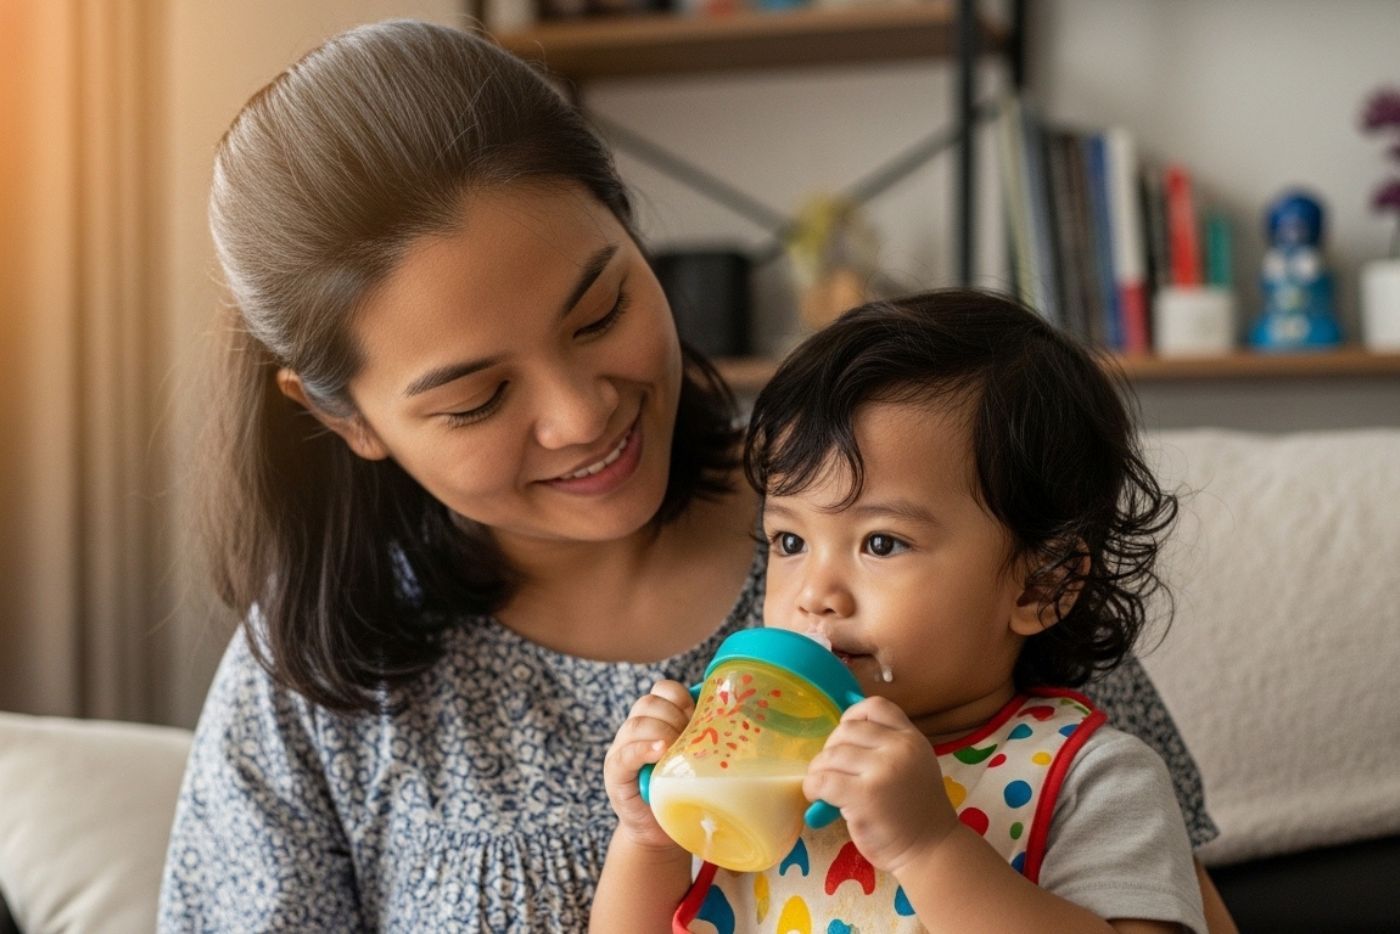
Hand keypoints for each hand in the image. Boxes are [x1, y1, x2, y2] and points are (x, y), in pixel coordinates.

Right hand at [602, 679, 693, 851]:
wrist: (659, 830)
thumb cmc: (682, 789)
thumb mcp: (693, 756)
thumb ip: (702, 734)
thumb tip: (734, 715)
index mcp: (654, 719)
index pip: (661, 689)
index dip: (680, 696)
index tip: (696, 714)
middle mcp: (633, 730)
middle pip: (648, 703)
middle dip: (674, 715)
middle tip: (690, 736)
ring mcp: (621, 751)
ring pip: (636, 724)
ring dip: (661, 730)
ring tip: (676, 747)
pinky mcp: (616, 775)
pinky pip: (625, 755)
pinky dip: (643, 750)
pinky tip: (660, 752)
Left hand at [803, 696, 959, 873]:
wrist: (931, 848)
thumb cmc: (915, 810)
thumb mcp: (913, 764)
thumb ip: (887, 746)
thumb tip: (840, 738)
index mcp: (911, 738)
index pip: (875, 706)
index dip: (852, 716)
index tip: (845, 737)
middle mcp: (900, 748)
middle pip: (846, 730)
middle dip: (831, 749)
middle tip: (832, 770)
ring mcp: (883, 771)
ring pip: (831, 755)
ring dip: (819, 770)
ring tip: (824, 786)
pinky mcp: (865, 796)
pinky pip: (823, 780)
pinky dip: (812, 787)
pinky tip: (817, 796)